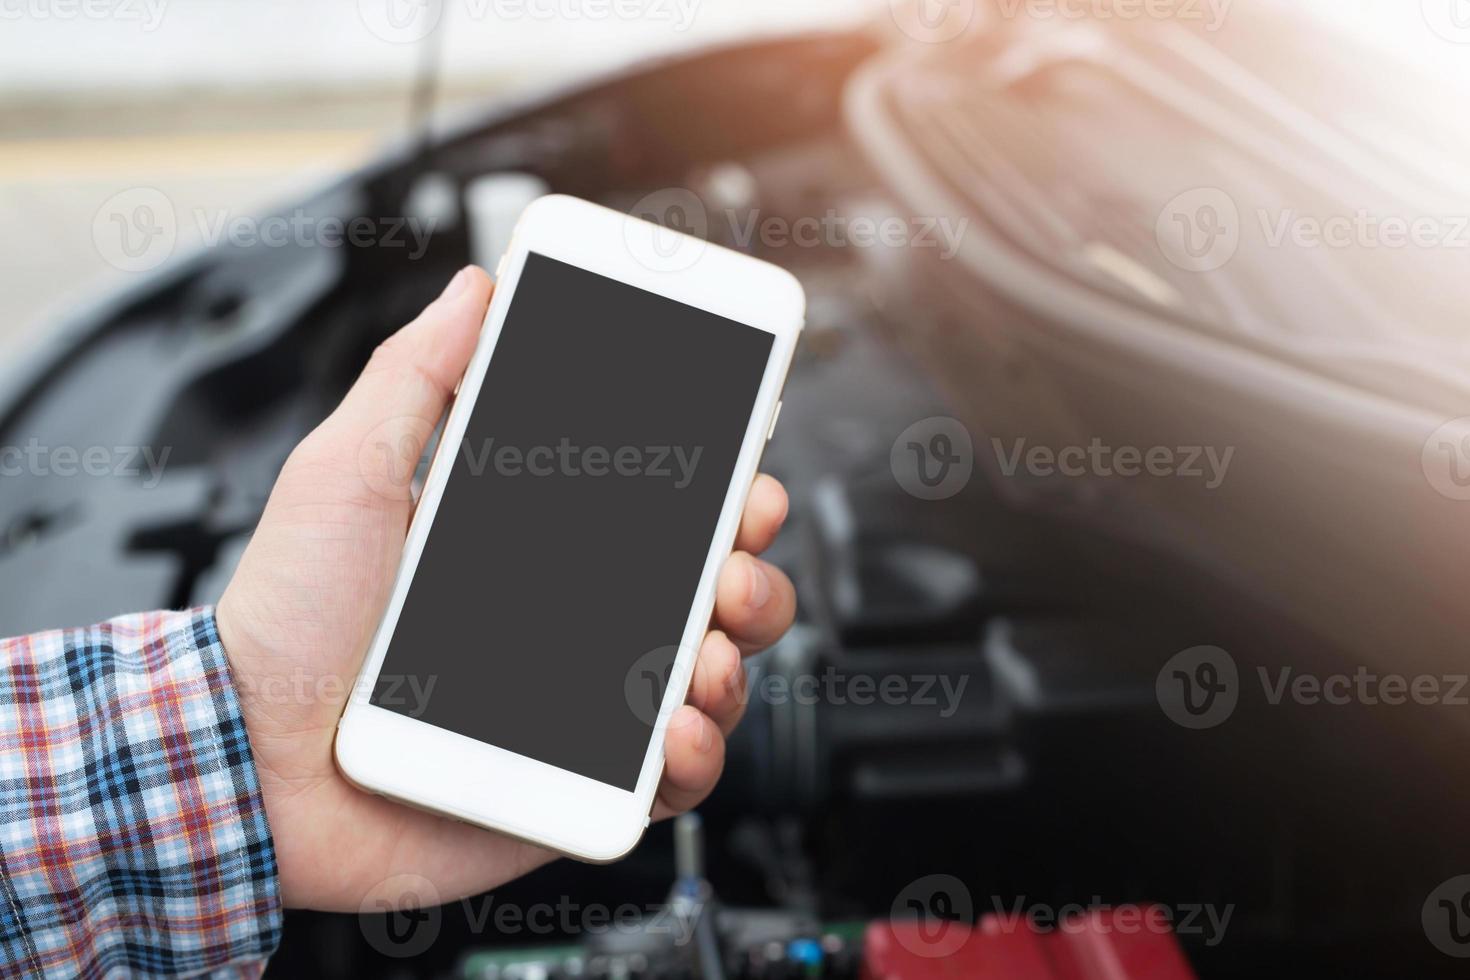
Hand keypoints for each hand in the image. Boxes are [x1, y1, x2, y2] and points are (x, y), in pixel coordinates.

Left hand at [216, 266, 795, 910]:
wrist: (244, 759)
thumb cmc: (288, 620)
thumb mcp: (348, 473)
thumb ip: (416, 378)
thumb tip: (471, 290)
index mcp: (533, 548)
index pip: (655, 510)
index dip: (716, 488)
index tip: (745, 463)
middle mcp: (574, 625)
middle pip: (707, 589)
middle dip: (750, 565)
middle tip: (734, 553)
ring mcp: (582, 710)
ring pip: (709, 675)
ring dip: (734, 653)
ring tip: (704, 647)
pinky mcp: (577, 788)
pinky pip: (670, 777)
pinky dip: (695, 752)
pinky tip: (672, 728)